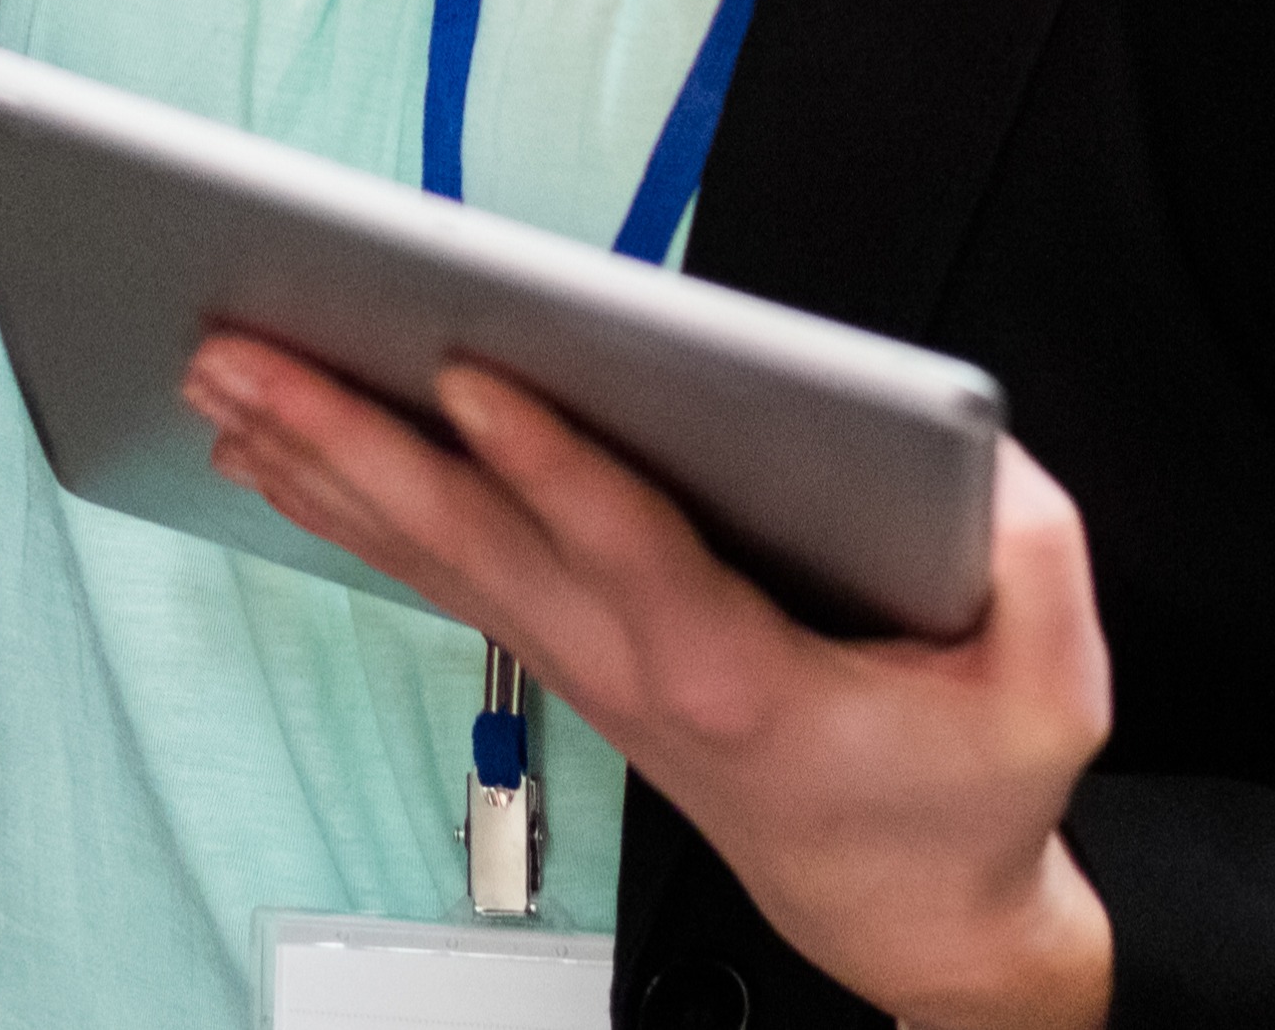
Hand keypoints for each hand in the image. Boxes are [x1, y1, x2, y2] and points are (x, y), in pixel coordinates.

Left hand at [191, 332, 1119, 1029]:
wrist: (913, 920)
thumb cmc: (968, 799)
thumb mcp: (1052, 689)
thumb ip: (1029, 557)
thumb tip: (969, 450)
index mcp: (744, 677)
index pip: (629, 550)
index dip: (552, 460)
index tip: (471, 372)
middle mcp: (638, 671)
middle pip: (478, 541)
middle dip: (354, 441)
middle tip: (247, 353)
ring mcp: (594, 674)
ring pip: (437, 554)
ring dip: (323, 464)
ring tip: (222, 378)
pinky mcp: (580, 664)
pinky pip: (444, 572)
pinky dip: (355, 509)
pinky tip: (279, 457)